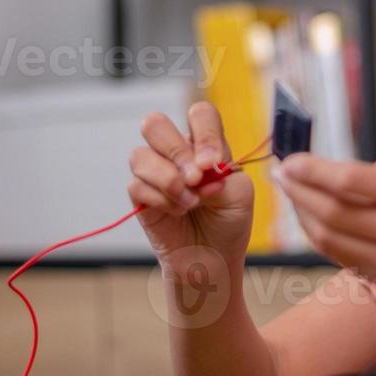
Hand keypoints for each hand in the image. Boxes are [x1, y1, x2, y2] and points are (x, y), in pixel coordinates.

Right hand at [127, 102, 254, 263]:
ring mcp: (155, 172)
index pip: (199, 115)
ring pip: (140, 155)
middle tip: (195, 178)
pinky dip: (161, 200)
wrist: (213, 259)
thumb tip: (194, 165)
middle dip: (176, 152)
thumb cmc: (228, 221)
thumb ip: (221, 170)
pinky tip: (178, 212)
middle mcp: (176, 152)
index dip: (204, 134)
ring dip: (168, 181)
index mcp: (204, 144)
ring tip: (190, 203)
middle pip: (155, 124)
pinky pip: (136, 185)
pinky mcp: (140, 195)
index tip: (212, 163)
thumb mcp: (239, 193)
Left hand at [275, 154, 375, 283]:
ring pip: (328, 238)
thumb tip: (313, 173)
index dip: (313, 171)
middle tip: (280, 173)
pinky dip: (316, 233)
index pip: (351, 182)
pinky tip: (308, 214)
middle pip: (334, 213)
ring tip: (291, 191)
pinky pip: (336, 254)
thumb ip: (367, 175)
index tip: (289, 160)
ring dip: (302, 213)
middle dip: (300, 192)